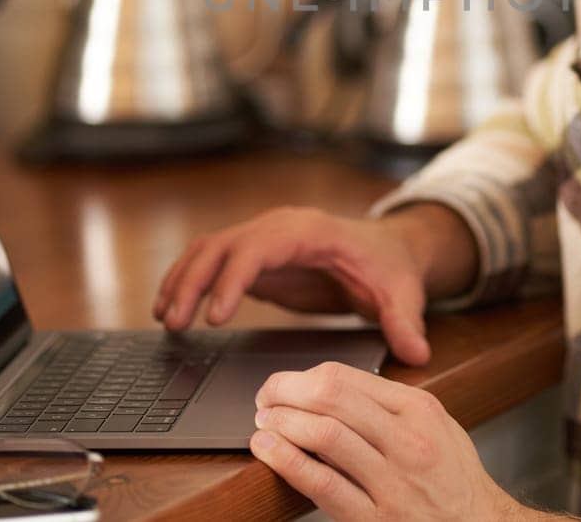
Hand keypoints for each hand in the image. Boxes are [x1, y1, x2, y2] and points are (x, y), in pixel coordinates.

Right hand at [152, 207, 432, 364]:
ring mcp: (261, 239)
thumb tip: (416, 352)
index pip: (260, 247)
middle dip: (194, 281)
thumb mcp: (403, 291)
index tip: (216, 316)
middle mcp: (279, 227)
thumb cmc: (390, 267)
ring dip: (182, 280)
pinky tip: (168, 310)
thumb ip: (406, 321)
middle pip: (224, 246)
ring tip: (164, 319)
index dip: (234, 278)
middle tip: (176, 323)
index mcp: (310, 231)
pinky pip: (210, 263)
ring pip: (209, 250)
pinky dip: (186, 281)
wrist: (385, 249)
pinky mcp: (253, 258)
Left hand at [251, 361, 553, 520]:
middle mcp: (408, 442)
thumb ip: (391, 405)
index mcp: (420, 410)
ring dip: (282, 424)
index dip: (302, 377)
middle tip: (264, 399)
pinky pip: (322, 484)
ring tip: (263, 424)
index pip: (347, 377)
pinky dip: (287, 462)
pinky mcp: (375, 520)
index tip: (282, 385)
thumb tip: (330, 388)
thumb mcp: (437, 427)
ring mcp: (392, 483)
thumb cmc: (454, 480)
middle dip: (285, 392)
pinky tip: (268, 451)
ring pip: (324, 435)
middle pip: (331, 397)